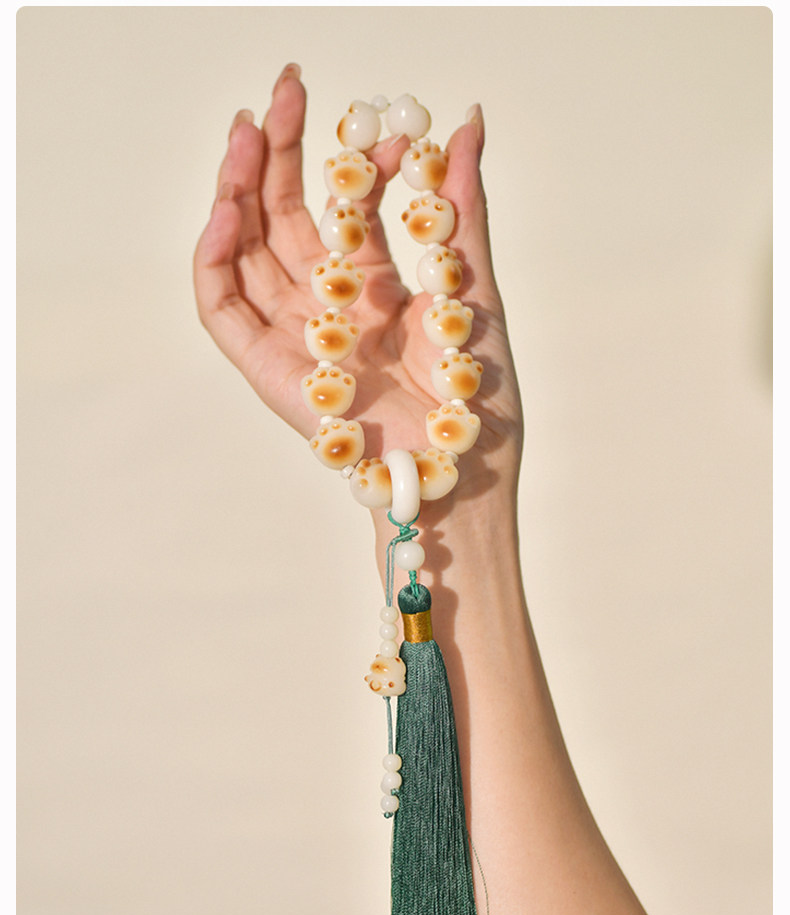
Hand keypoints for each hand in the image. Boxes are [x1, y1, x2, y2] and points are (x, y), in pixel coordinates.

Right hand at [193, 64, 522, 514]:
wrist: (461, 469)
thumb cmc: (477, 394)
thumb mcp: (472, 286)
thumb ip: (461, 207)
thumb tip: (468, 120)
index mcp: (372, 287)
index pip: (342, 205)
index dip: (351, 157)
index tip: (383, 122)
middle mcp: (326, 305)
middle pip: (283, 217)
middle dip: (280, 152)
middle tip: (285, 88)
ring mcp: (291, 334)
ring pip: (245, 250)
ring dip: (240, 188)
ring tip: (249, 129)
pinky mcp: (263, 368)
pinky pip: (221, 306)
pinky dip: (215, 258)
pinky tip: (230, 208)